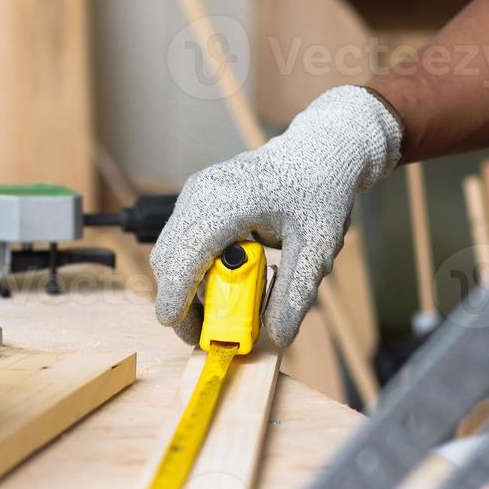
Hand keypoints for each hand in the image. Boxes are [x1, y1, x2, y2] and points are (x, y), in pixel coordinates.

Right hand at [150, 87, 401, 346]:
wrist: (319, 150)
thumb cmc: (320, 192)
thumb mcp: (318, 248)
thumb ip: (296, 294)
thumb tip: (278, 338)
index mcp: (227, 202)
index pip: (184, 258)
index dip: (176, 300)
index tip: (186, 333)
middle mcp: (201, 194)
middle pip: (168, 260)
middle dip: (182, 302)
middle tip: (212, 332)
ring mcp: (194, 194)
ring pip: (170, 253)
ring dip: (188, 287)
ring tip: (225, 308)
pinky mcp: (196, 199)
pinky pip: (181, 242)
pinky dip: (194, 269)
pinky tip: (228, 280)